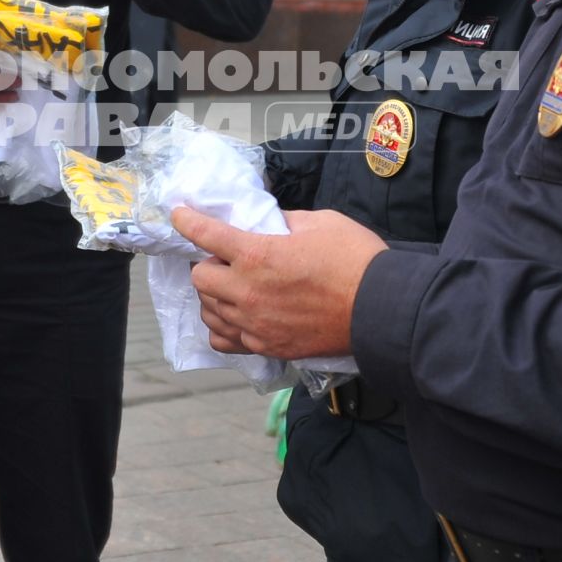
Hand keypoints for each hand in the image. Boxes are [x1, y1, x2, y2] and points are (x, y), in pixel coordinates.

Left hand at [171, 208, 388, 358]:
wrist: (382, 310)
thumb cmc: (355, 260)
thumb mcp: (320, 222)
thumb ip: (285, 222)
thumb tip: (270, 225)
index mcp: (257, 254)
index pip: (205, 234)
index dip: (187, 220)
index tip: (180, 214)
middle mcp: (247, 291)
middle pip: (200, 279)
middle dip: (208, 265)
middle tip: (227, 260)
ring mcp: (255, 324)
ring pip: (209, 310)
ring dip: (215, 295)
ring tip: (234, 288)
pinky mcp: (266, 346)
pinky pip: (225, 340)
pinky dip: (224, 326)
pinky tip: (237, 317)